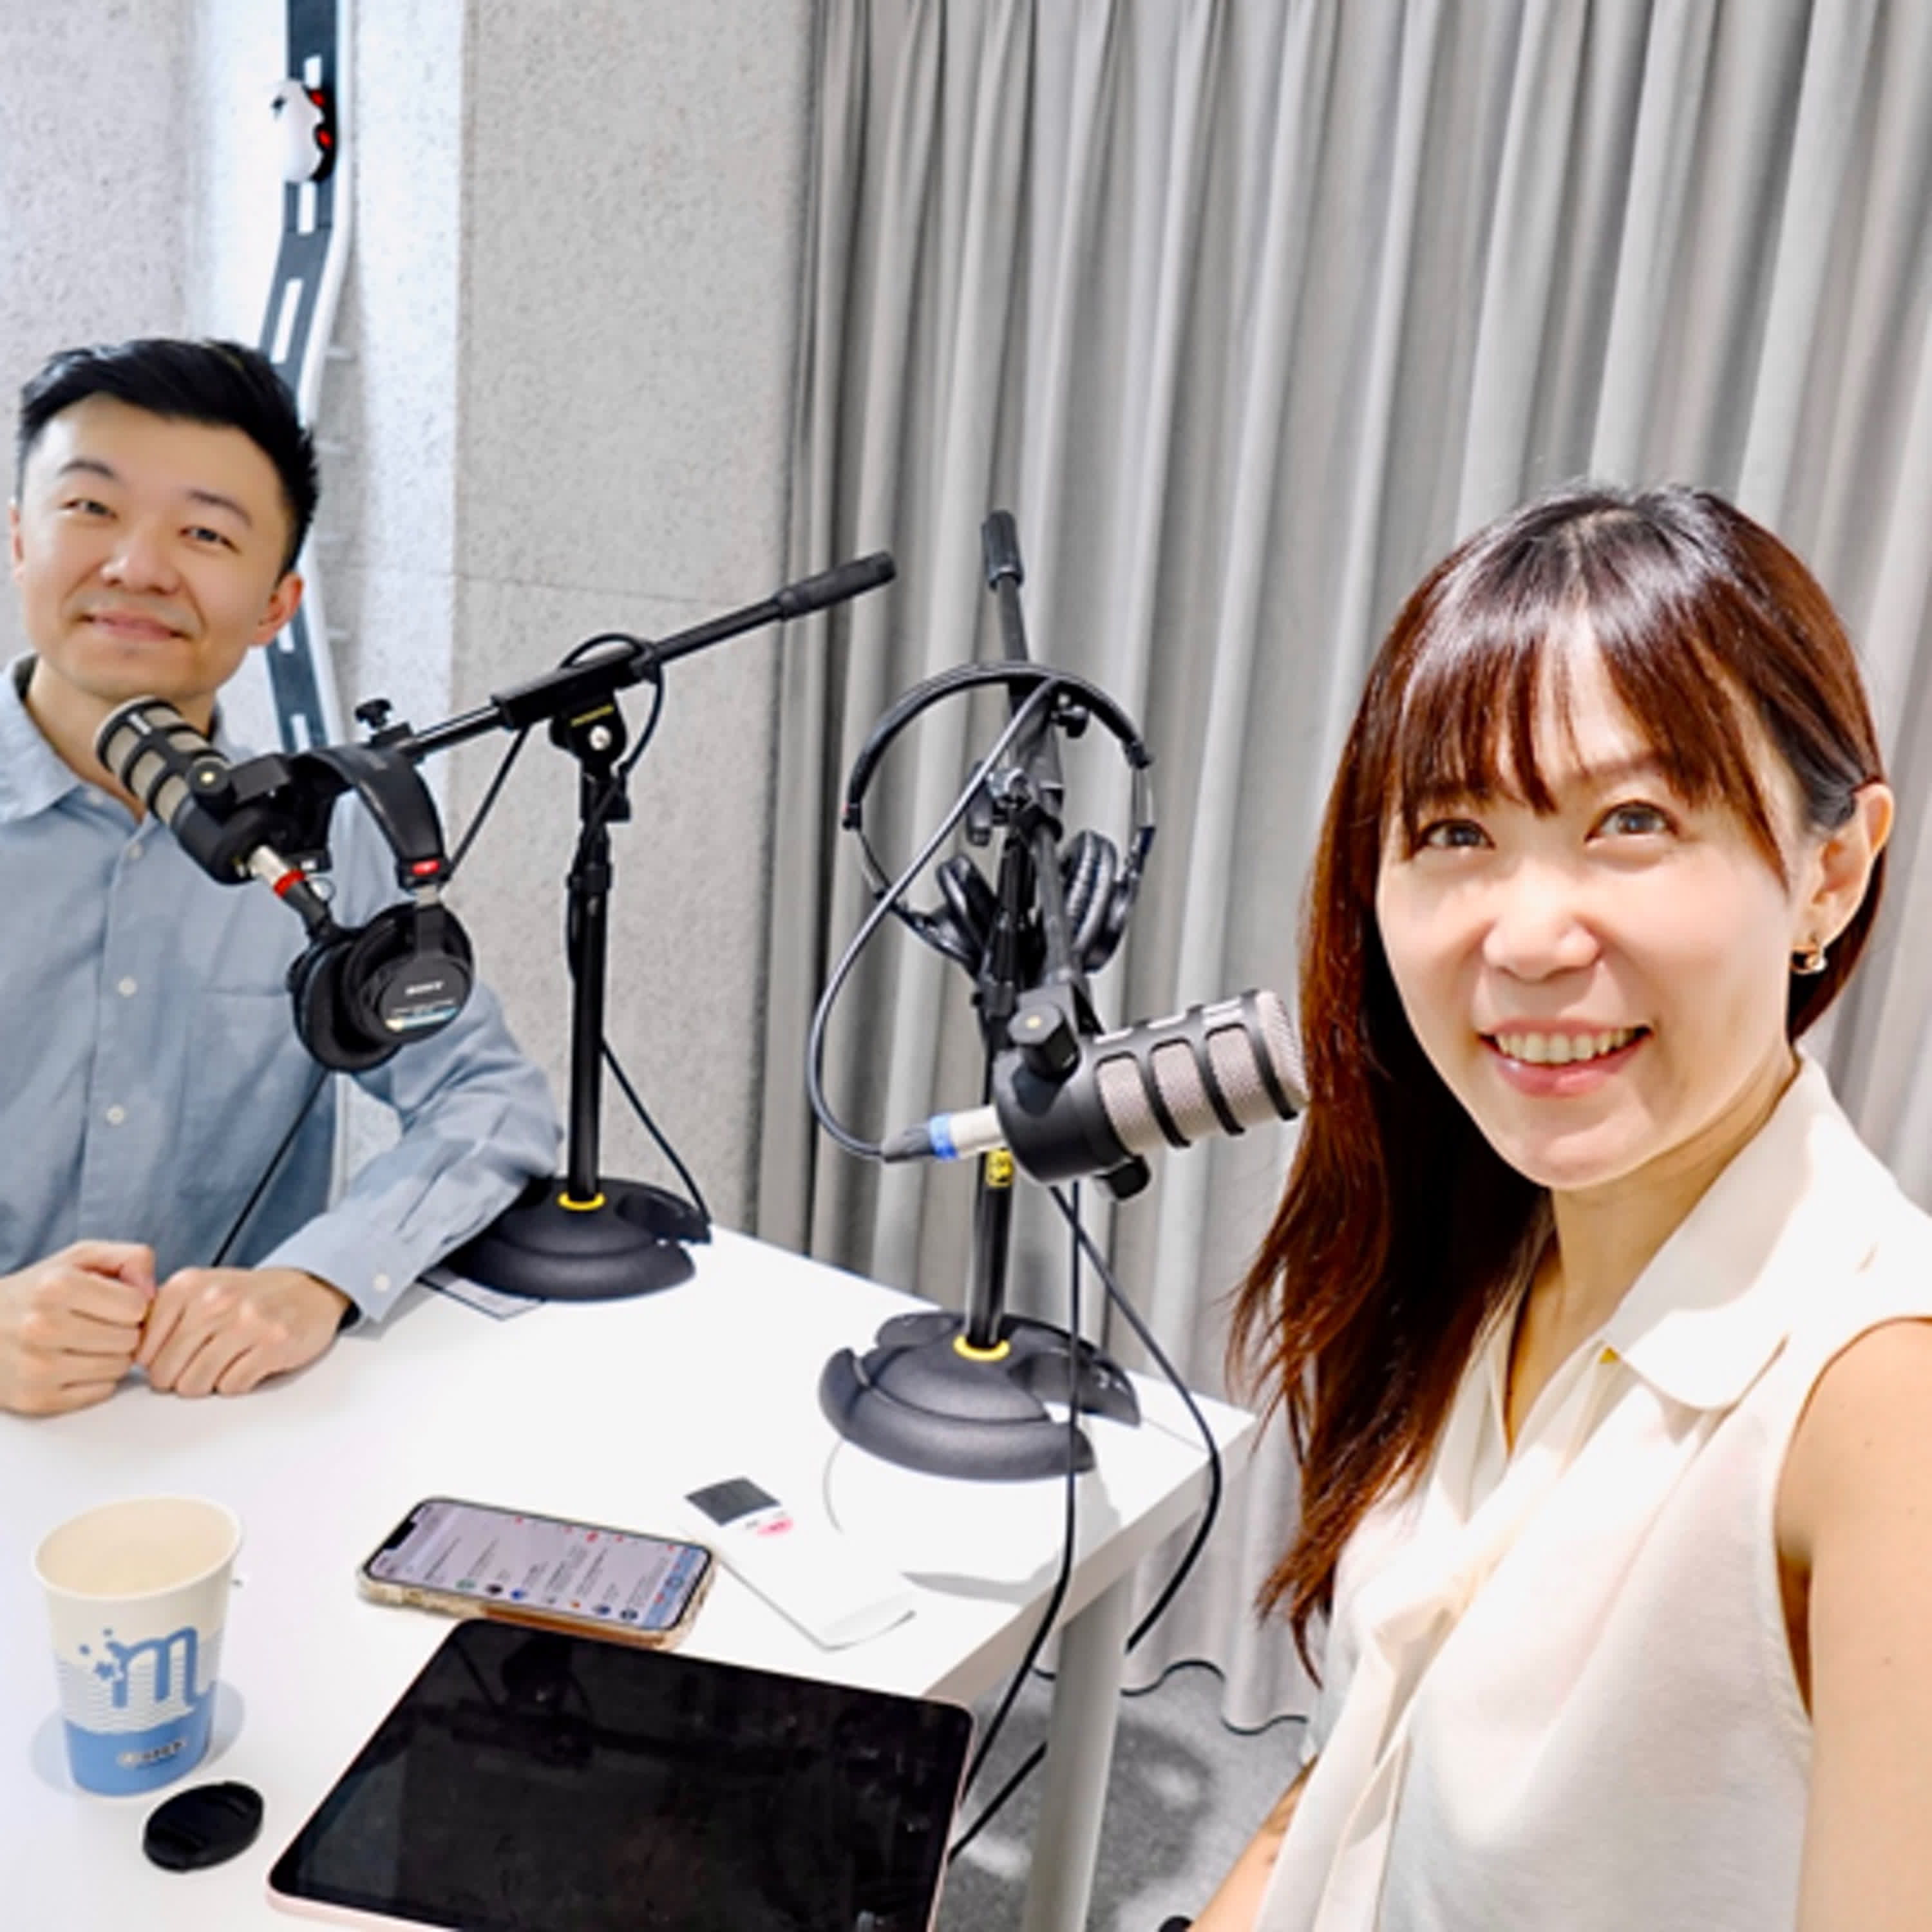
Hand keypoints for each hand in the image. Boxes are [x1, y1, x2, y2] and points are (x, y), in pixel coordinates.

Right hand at [0, 1241, 155, 1415]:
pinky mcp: (37, 1399)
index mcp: (57, 1287)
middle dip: (124, 1331)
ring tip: (87, 1342)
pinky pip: (101, 1392)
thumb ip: (130, 1258)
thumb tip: (153, 1293)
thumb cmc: (38, 1291)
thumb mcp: (80, 1258)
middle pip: (130, 1339)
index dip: (133, 1304)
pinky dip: (97, 1380)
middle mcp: (43, 1328)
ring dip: (113, 1356)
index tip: (114, 1303)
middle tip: (100, 1324)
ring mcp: (38, 1367)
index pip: (137, 1306)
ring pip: (119, 1368)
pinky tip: (75, 1363)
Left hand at [137, 1267, 351, 1397]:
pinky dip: (237, 1384)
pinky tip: (248, 1364)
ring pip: (196, 1383)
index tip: (175, 1358)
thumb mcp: (200, 1292)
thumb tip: (134, 1361)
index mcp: (187, 1286)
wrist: (310, 1288)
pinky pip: (233, 1386)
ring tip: (224, 1366)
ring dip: (208, 1384)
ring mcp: (247, 1320)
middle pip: (167, 1372)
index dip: (157, 1363)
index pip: (143, 1350)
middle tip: (200, 1368)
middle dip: (179, 1379)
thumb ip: (163, 1319)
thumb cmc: (248, 1298)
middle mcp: (215, 1300)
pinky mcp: (274, 1342)